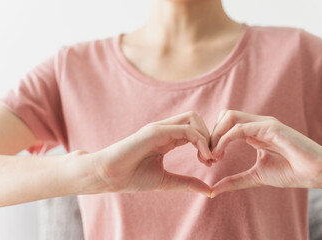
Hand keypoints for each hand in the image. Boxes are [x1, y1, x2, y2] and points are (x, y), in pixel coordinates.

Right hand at [85, 111, 213, 196]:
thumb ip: (187, 183)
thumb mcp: (166, 181)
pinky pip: (185, 129)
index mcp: (167, 138)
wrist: (108, 176)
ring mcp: (160, 128)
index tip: (210, 162)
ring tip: (208, 158)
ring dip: (207, 137)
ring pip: (193, 119)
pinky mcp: (155, 131)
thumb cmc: (132, 177)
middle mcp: (165, 130)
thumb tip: (209, 191)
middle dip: (210, 136)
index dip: (207, 144)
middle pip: (196, 119)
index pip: (194, 130)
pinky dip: (200, 141)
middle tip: (213, 159)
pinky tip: (203, 157)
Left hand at [209, 110, 321, 197]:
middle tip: (208, 156)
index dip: (213, 140)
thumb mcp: (255, 177)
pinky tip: (220, 154)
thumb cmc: (290, 172)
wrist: (316, 172)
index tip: (209, 159)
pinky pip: (240, 128)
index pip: (225, 125)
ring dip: (216, 134)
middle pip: (224, 116)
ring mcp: (263, 123)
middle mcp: (256, 124)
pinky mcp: (270, 127)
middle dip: (211, 134)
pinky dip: (225, 140)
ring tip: (213, 155)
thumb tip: (213, 191)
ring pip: (229, 116)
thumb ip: (235, 181)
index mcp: (253, 132)